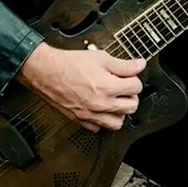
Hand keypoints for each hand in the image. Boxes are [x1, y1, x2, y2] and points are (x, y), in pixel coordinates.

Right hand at [17, 42, 144, 131]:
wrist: (47, 72)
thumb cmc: (69, 64)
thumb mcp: (101, 58)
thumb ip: (124, 64)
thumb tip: (140, 65)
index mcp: (108, 87)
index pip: (136, 88)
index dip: (134, 79)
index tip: (129, 76)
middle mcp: (101, 104)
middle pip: (131, 107)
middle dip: (130, 96)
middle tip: (124, 88)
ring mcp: (91, 114)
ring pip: (118, 123)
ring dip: (120, 112)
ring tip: (115, 100)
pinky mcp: (81, 120)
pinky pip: (99, 128)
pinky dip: (102, 120)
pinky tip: (101, 109)